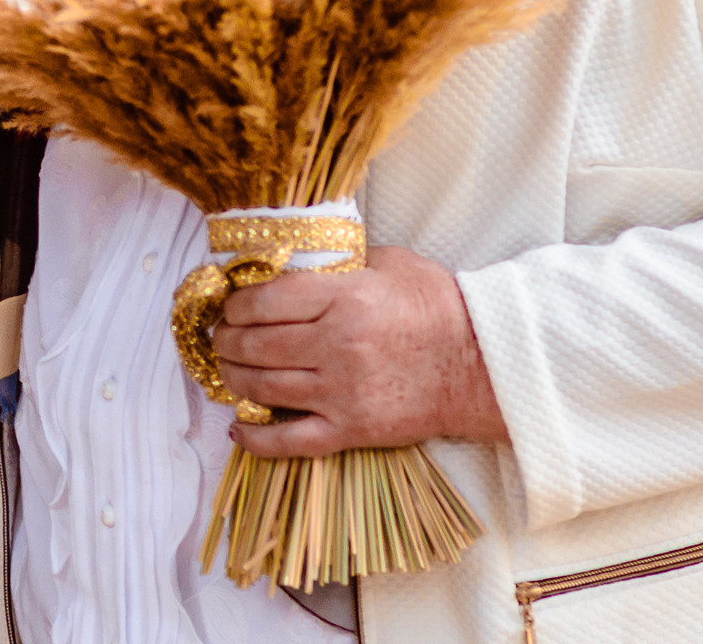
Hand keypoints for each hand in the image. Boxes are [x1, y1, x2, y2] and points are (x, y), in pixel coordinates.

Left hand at [210, 244, 508, 457]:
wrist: (482, 367)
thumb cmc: (440, 308)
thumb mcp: (391, 263)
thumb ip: (341, 262)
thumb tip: (296, 261)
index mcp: (346, 299)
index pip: (265, 301)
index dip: (236, 304)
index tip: (230, 305)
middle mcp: (337, 346)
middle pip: (255, 345)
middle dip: (226, 340)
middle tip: (220, 336)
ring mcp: (342, 392)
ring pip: (262, 388)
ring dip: (232, 378)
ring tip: (226, 369)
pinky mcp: (351, 430)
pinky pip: (289, 440)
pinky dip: (256, 437)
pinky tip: (238, 428)